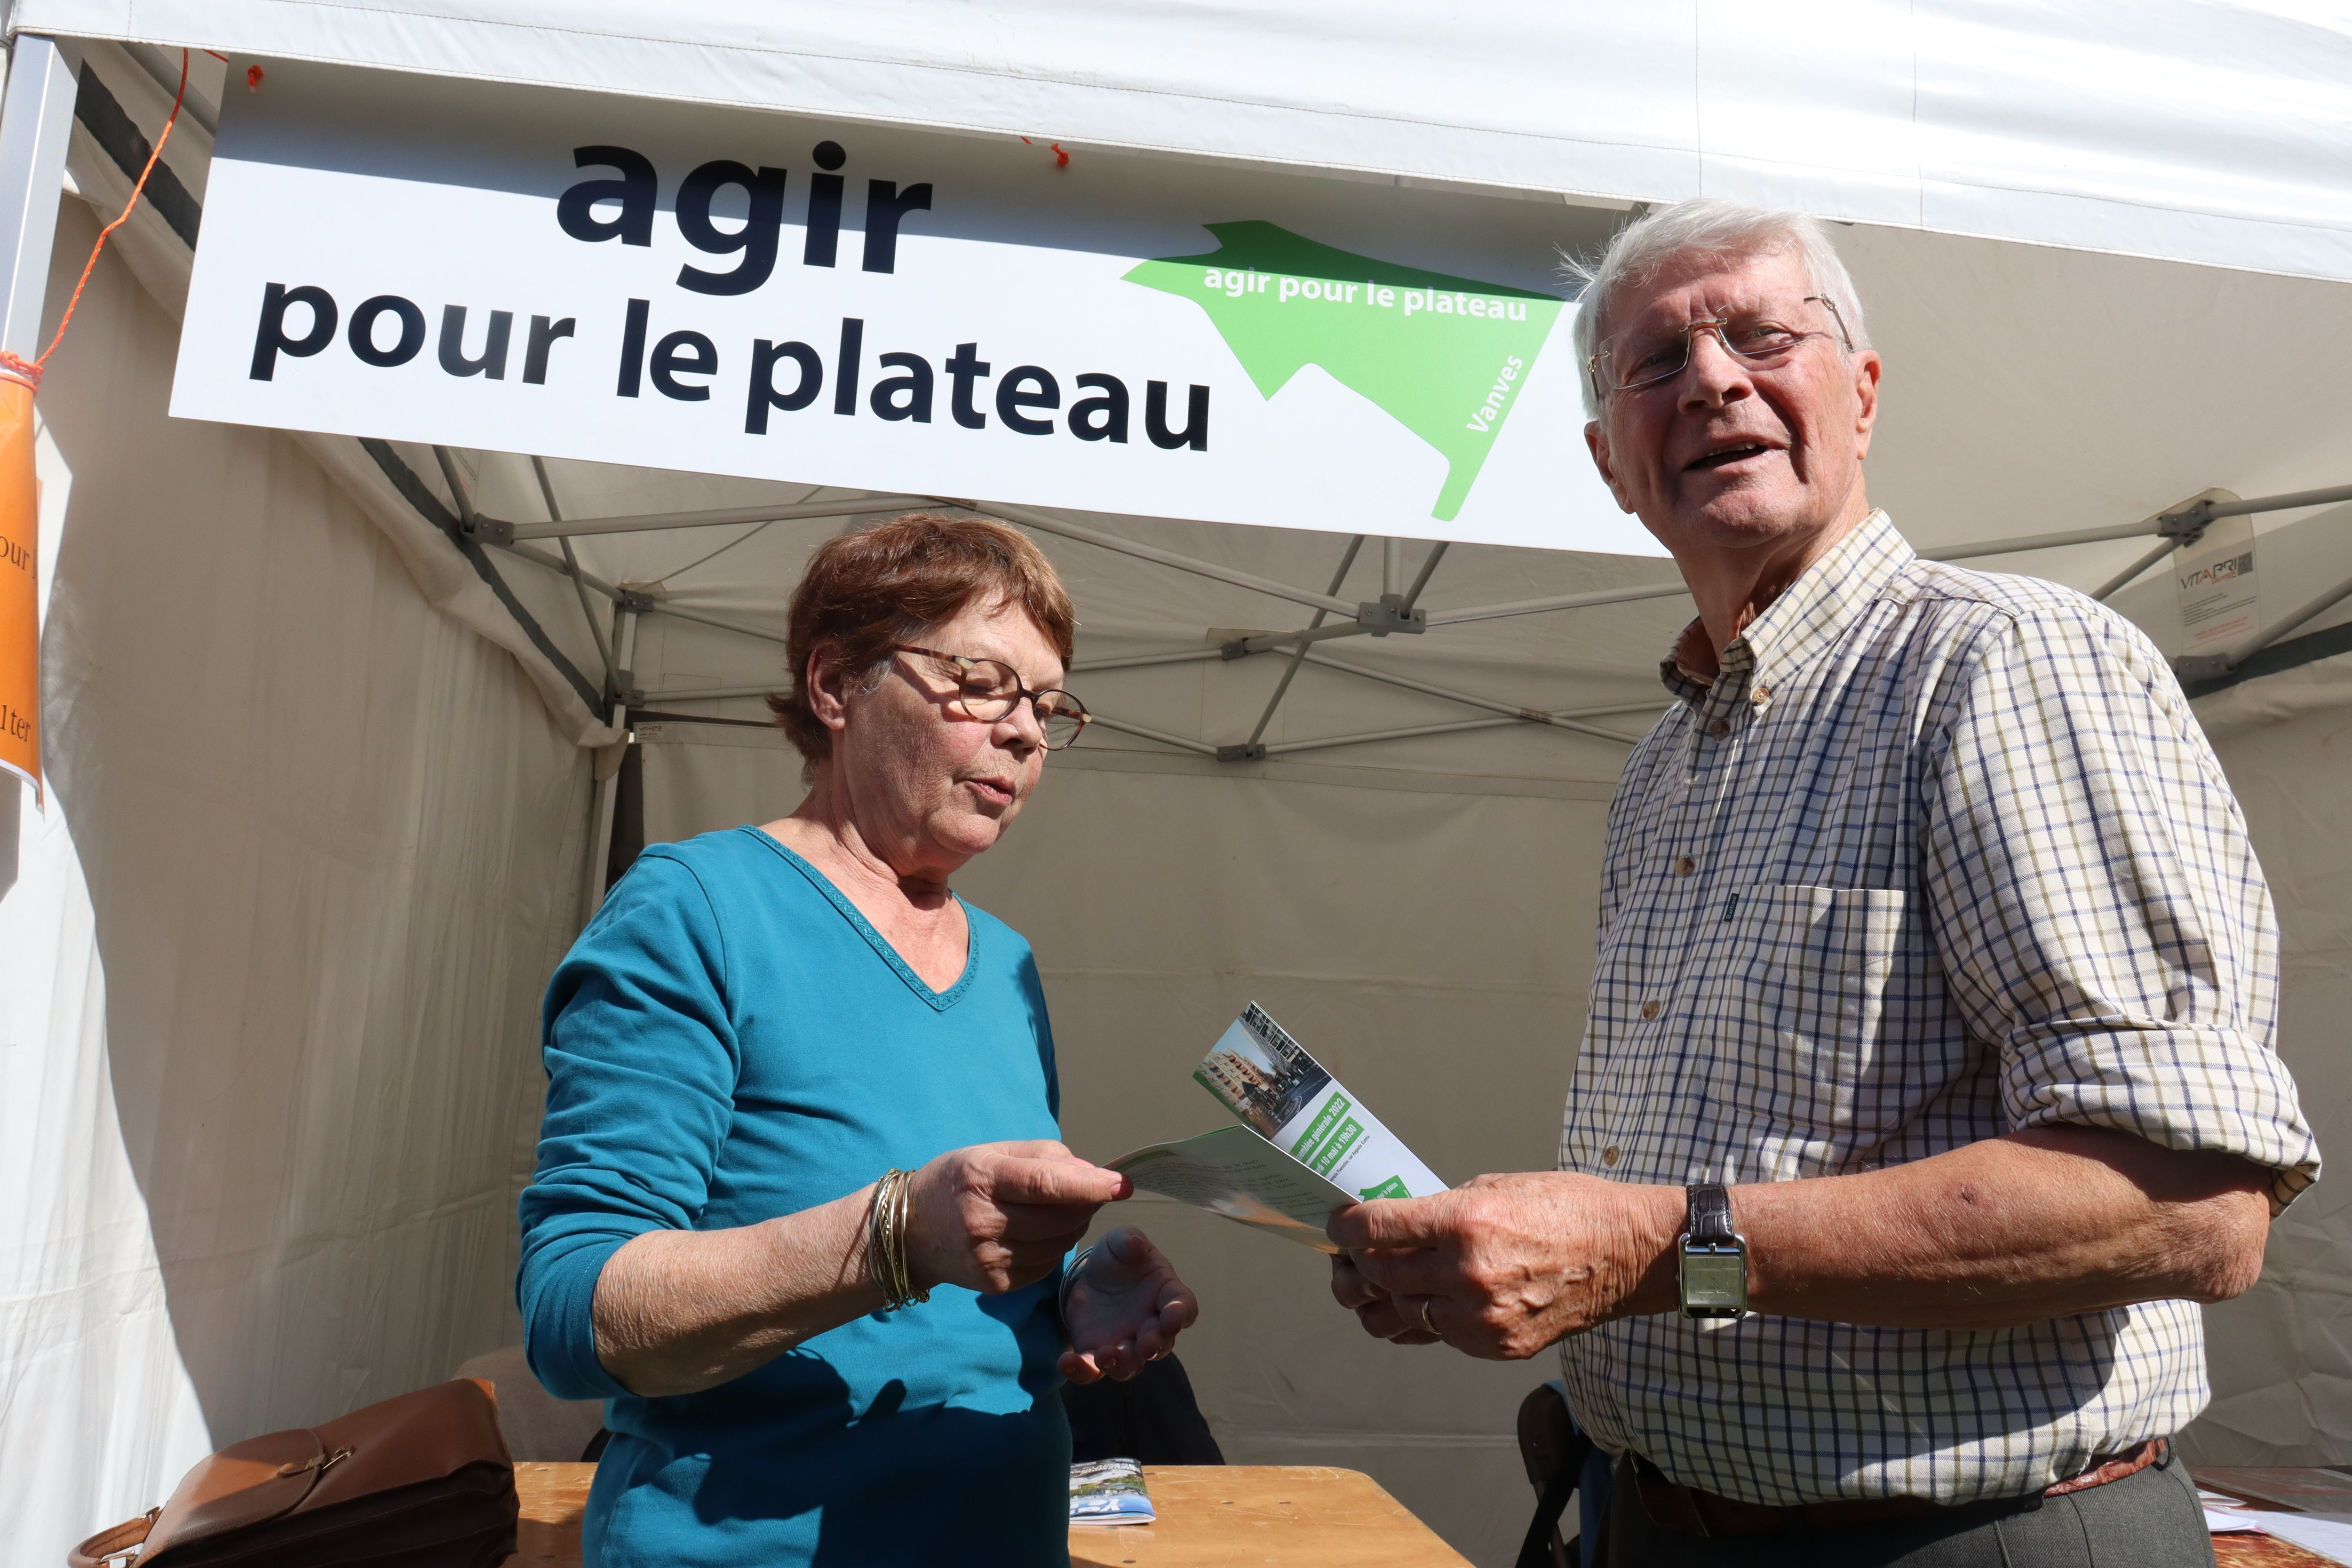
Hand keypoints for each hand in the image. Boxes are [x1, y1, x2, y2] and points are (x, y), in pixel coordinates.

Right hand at [905, 1141, 1129, 1296]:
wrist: (909, 1231)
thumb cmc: (956, 1182)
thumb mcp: (992, 1152)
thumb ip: (1045, 1156)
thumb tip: (1092, 1173)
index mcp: (983, 1178)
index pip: (1047, 1185)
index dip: (1090, 1186)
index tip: (1122, 1184)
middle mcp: (983, 1221)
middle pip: (1060, 1217)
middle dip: (1087, 1204)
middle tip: (1088, 1191)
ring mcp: (988, 1258)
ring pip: (1059, 1243)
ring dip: (1072, 1225)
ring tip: (1058, 1210)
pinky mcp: (996, 1284)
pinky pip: (1046, 1265)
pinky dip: (1053, 1247)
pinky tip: (1037, 1233)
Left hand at [1059, 1226, 1198, 1383]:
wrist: (1091, 1276)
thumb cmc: (1118, 1258)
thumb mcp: (1120, 1241)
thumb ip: (1129, 1240)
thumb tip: (1135, 1245)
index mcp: (1166, 1294)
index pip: (1184, 1307)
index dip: (1181, 1314)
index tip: (1173, 1318)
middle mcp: (1151, 1325)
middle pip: (1160, 1344)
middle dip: (1153, 1346)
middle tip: (1144, 1345)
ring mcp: (1126, 1343)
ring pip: (1130, 1364)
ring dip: (1122, 1363)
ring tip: (1106, 1356)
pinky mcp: (1097, 1353)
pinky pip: (1093, 1370)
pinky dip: (1083, 1371)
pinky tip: (1068, 1362)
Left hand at [1325, 1172, 1680, 1359]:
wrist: (1626, 1254)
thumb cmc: (1567, 1208)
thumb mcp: (1496, 1186)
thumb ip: (1441, 1210)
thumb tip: (1398, 1224)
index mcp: (1464, 1223)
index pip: (1374, 1230)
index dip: (1343, 1227)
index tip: (1336, 1223)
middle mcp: (1466, 1274)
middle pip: (1377, 1278)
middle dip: (1351, 1265)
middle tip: (1348, 1255)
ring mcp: (1481, 1318)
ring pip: (1396, 1319)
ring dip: (1375, 1302)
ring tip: (1372, 1285)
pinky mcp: (1496, 1345)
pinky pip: (1437, 1337)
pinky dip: (1421, 1320)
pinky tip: (1422, 1300)